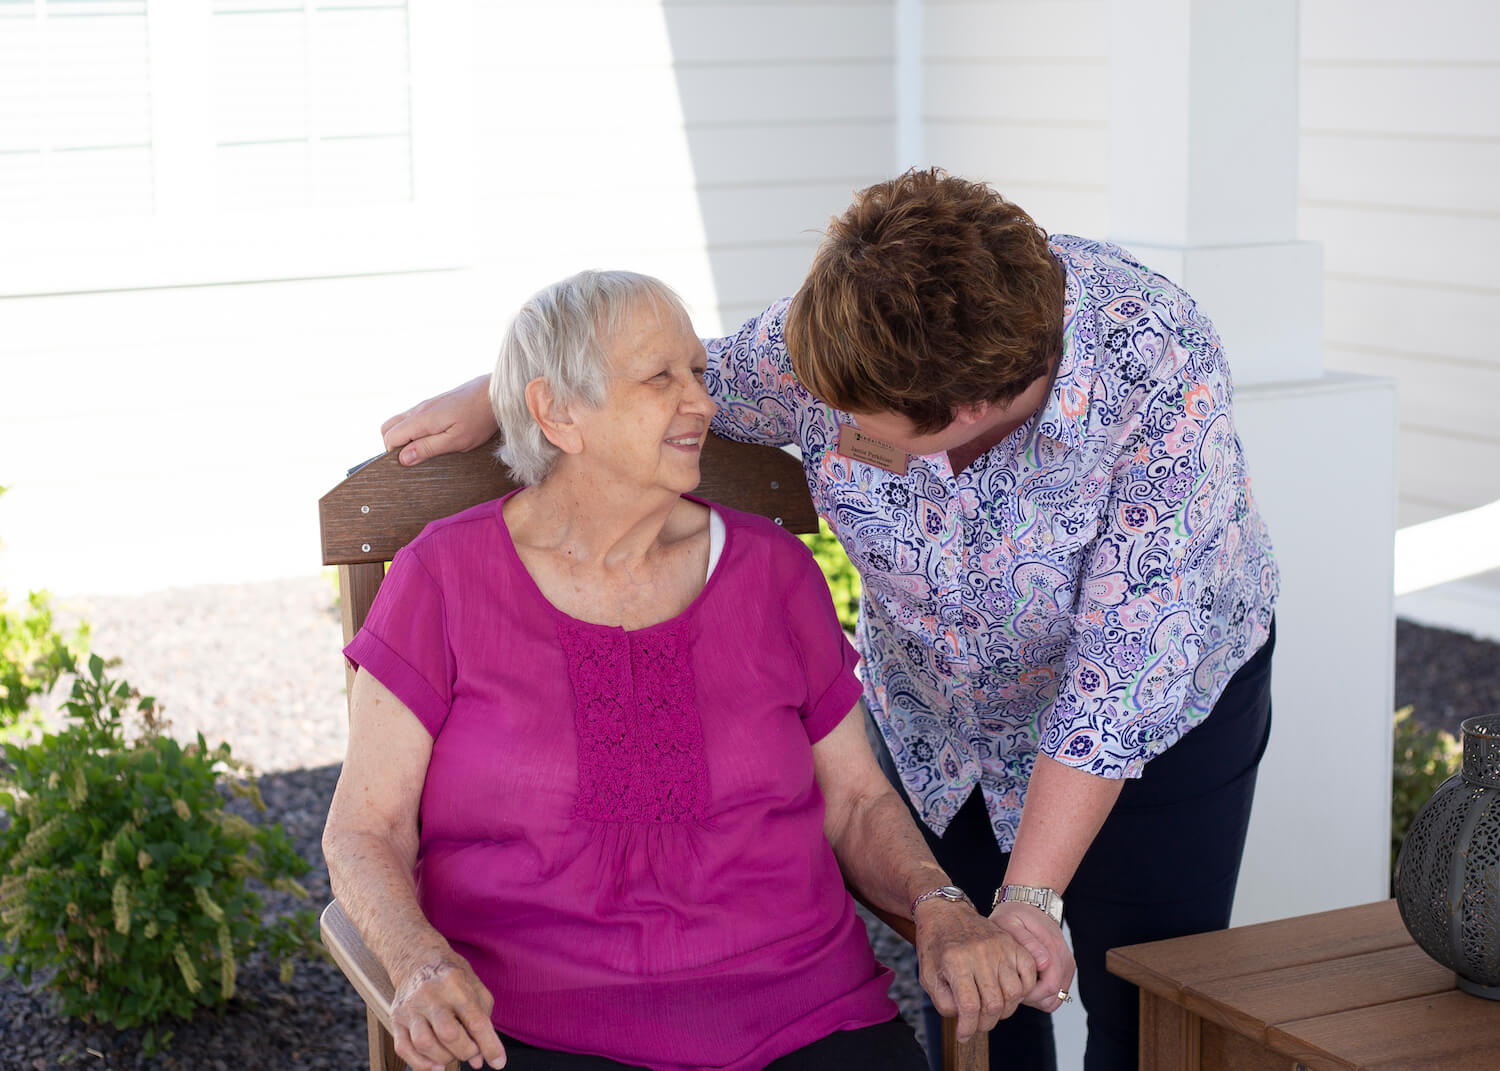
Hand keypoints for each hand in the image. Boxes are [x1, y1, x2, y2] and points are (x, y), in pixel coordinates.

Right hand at [381, 374, 497, 465]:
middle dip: (394, 445)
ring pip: (400, 421)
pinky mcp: (434, 404)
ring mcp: (425, 405)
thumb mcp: (456, 441)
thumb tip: (402, 458)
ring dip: (405, 436)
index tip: (410, 463)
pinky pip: (412, 417)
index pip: (389, 438)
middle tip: (415, 457)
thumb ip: (428, 448)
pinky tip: (434, 436)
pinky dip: (414, 429)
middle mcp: (418, 409)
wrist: (494, 393)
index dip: (394, 455)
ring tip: (427, 447)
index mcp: (421, 419)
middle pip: (387, 428)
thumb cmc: (479, 419)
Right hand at [390, 954, 506, 1070]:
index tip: (498, 1062)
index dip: (489, 1045)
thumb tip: (479, 1060)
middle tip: (472, 1050)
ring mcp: (410, 1007)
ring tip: (453, 1053)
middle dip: (466, 1051)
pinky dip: (421, 1064)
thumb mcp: (475, 987)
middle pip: (449, 1034)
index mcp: (455, 982)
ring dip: (444, 1058)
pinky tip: (435, 1065)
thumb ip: (482, 1021)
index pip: (475, 1020)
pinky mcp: (396, 1018)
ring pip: (425, 1044)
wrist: (416, 958)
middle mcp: (430, 994)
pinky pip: (404, 1049)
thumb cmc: (452, 975)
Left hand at [915, 900, 1037, 1041]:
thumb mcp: (927, 975)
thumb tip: (964, 1020)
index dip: (968, 1028)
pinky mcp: (1011, 943)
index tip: (963, 1035)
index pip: (969, 1006)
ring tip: (990, 1010)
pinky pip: (1028, 974)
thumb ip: (943, 1001)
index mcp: (955, 961)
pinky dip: (1023, 990)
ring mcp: (999, 947)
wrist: (945, 912)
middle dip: (985, 1023)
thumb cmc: (935, 944)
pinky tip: (1008, 994)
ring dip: (1004, 1010)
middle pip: (994, 1003)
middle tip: (976, 1025)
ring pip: (1013, 993)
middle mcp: (980, 953)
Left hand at [987, 899, 1076, 1012]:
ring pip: (1055, 999)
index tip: (1010, 986)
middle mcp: (1065, 960)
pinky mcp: (1065, 970)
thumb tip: (1044, 963)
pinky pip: (1056, 994)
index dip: (1027, 994)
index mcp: (1054, 949)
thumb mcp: (1011, 923)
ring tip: (1018, 981)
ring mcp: (1067, 966)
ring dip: (1036, 997)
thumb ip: (1027, 943)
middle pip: (1052, 998)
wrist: (1030, 905)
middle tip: (1011, 984)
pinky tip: (1027, 980)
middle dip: (1030, 998)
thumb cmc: (1015, 914)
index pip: (1047, 989)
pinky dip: (1042, 993)